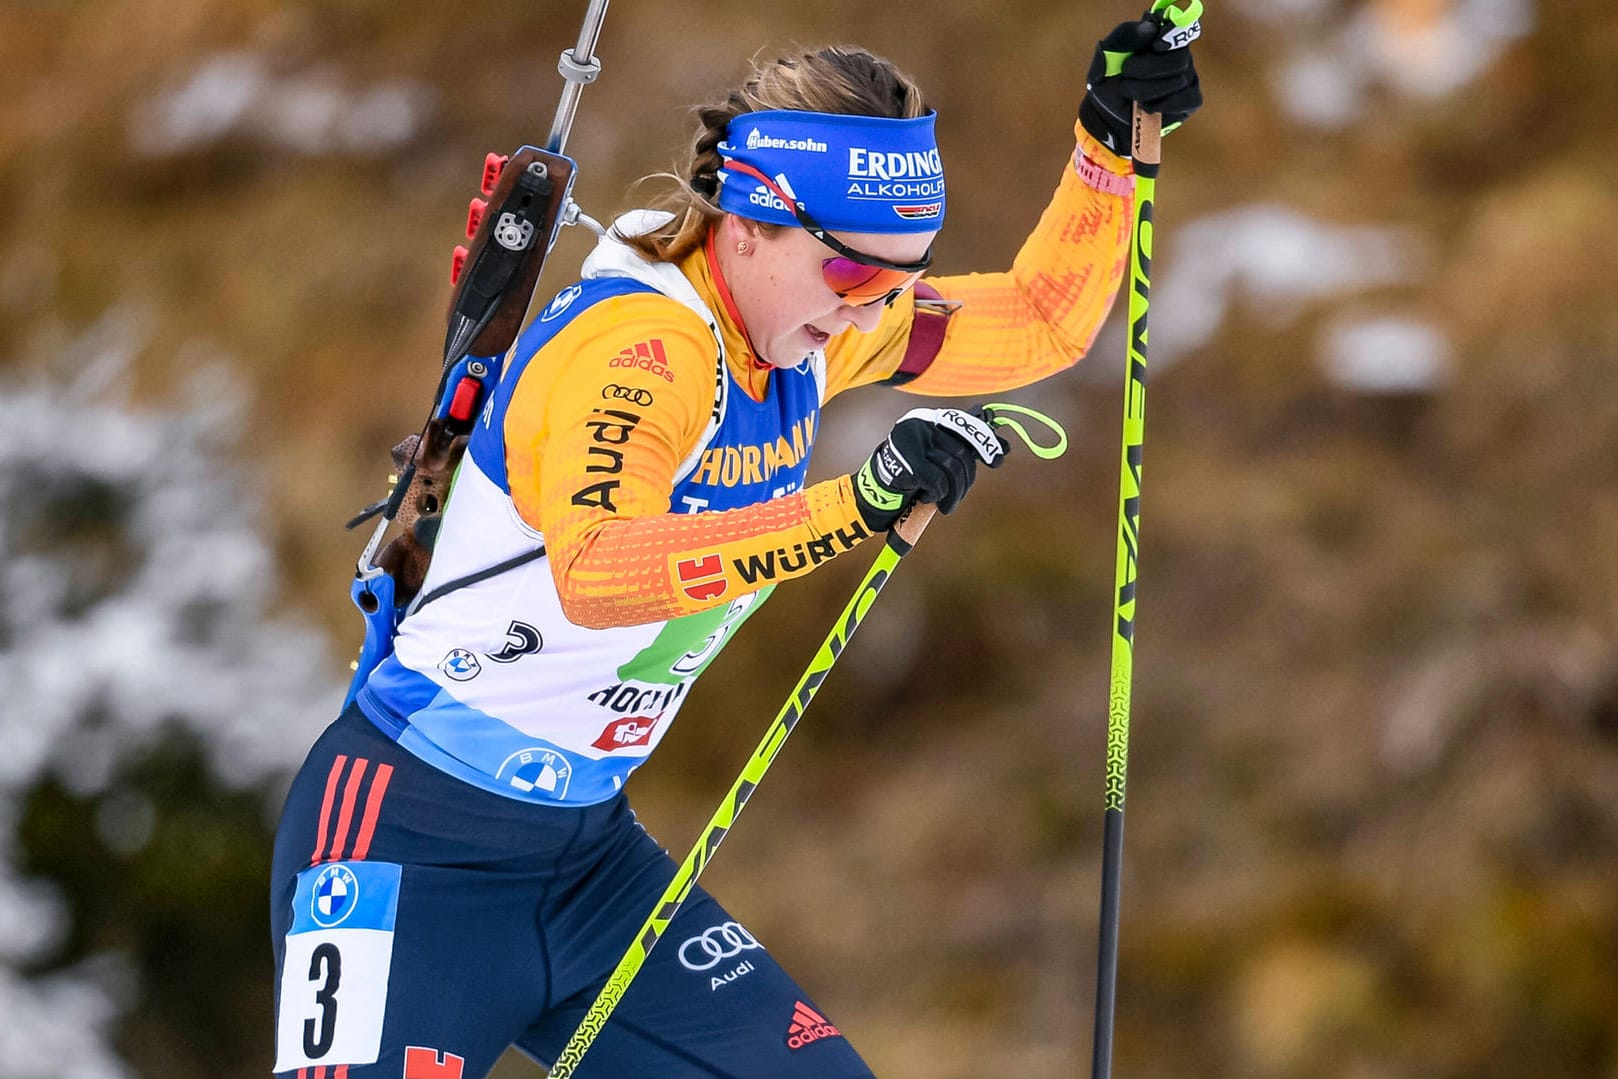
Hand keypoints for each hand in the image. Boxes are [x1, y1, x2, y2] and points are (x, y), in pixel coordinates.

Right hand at [852, 407, 1010, 532]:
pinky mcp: (908, 461)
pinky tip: (928, 498)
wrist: (874, 490)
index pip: (965, 425)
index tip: (1000, 458)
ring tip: (945, 505)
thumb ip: (962, 450)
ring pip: (952, 467)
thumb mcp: (936, 458)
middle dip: (967, 479)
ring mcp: (914, 441)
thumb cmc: (910, 475)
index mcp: (929, 420)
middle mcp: (921, 424)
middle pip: (961, 451)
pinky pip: (937, 481)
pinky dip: (937, 494)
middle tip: (960, 496)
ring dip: (954, 493)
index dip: (986, 441)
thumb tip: (1004, 449)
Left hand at [1079, 14, 1202, 156]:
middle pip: (1179, 59)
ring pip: (1179, 81)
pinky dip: (1165, 105)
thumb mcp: (1106, 56)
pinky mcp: (1190, 99)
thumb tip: (1149, 28)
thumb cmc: (1109, 81)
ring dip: (1147, 90)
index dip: (1169, 38)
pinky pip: (1188, 99)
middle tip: (1126, 74)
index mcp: (1160, 37)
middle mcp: (1179, 54)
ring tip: (1130, 93)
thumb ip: (1124, 37)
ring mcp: (1187, 76)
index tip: (1155, 46)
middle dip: (1148, 69)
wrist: (1109, 114)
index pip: (1176, 32)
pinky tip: (1148, 107)